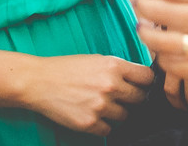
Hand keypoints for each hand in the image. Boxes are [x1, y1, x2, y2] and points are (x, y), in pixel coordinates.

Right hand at [22, 54, 153, 135]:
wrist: (39, 82)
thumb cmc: (66, 68)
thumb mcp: (96, 59)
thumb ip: (118, 68)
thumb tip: (139, 78)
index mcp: (113, 66)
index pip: (147, 78)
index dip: (145, 82)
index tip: (141, 85)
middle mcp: (110, 85)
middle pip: (140, 98)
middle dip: (132, 98)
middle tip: (120, 96)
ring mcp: (100, 106)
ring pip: (125, 116)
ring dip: (116, 112)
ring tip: (100, 104)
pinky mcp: (90, 123)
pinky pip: (109, 129)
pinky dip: (102, 124)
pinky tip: (92, 114)